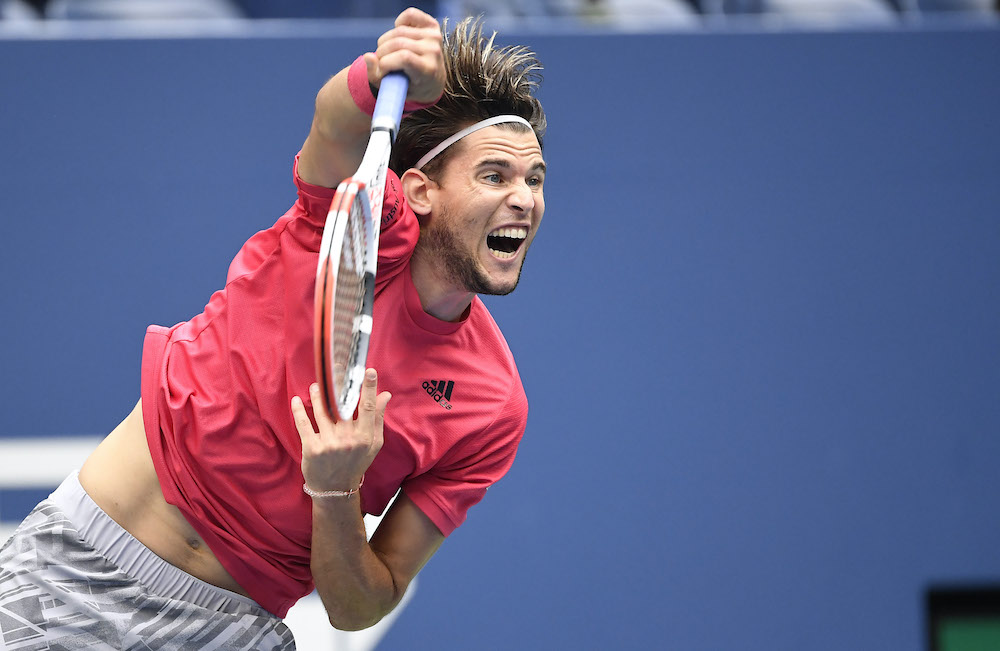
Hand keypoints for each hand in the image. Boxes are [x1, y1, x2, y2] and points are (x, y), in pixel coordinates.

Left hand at [292, 369, 390, 493]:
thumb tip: (385, 395)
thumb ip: (378, 418)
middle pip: (343, 406)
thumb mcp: (373, 443)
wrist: (335, 488)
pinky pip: (303, 424)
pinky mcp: (311, 448)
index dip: (368, 388)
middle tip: (335, 370)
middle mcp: (348, 439)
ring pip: (322, 412)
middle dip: (338, 386)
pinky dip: (298, 410)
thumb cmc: (356, 462)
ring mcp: (329, 444)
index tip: (367, 371)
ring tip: (315, 386)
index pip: (368, 407)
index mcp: (365, 437)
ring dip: (316, 396)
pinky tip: (296, 400)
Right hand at [364, 7, 445, 105]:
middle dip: (381, 53)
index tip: (381, 71)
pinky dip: (398, 23)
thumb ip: (375, 76)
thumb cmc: (409, 86)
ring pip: (399, 31)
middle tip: (380, 62)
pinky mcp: (432, 25)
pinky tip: (400, 37)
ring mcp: (434, 37)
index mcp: (429, 70)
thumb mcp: (392, 90)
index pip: (404, 57)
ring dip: (385, 41)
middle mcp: (434, 51)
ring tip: (387, 52)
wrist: (433, 81)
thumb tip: (368, 56)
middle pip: (398, 43)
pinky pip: (409, 15)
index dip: (386, 63)